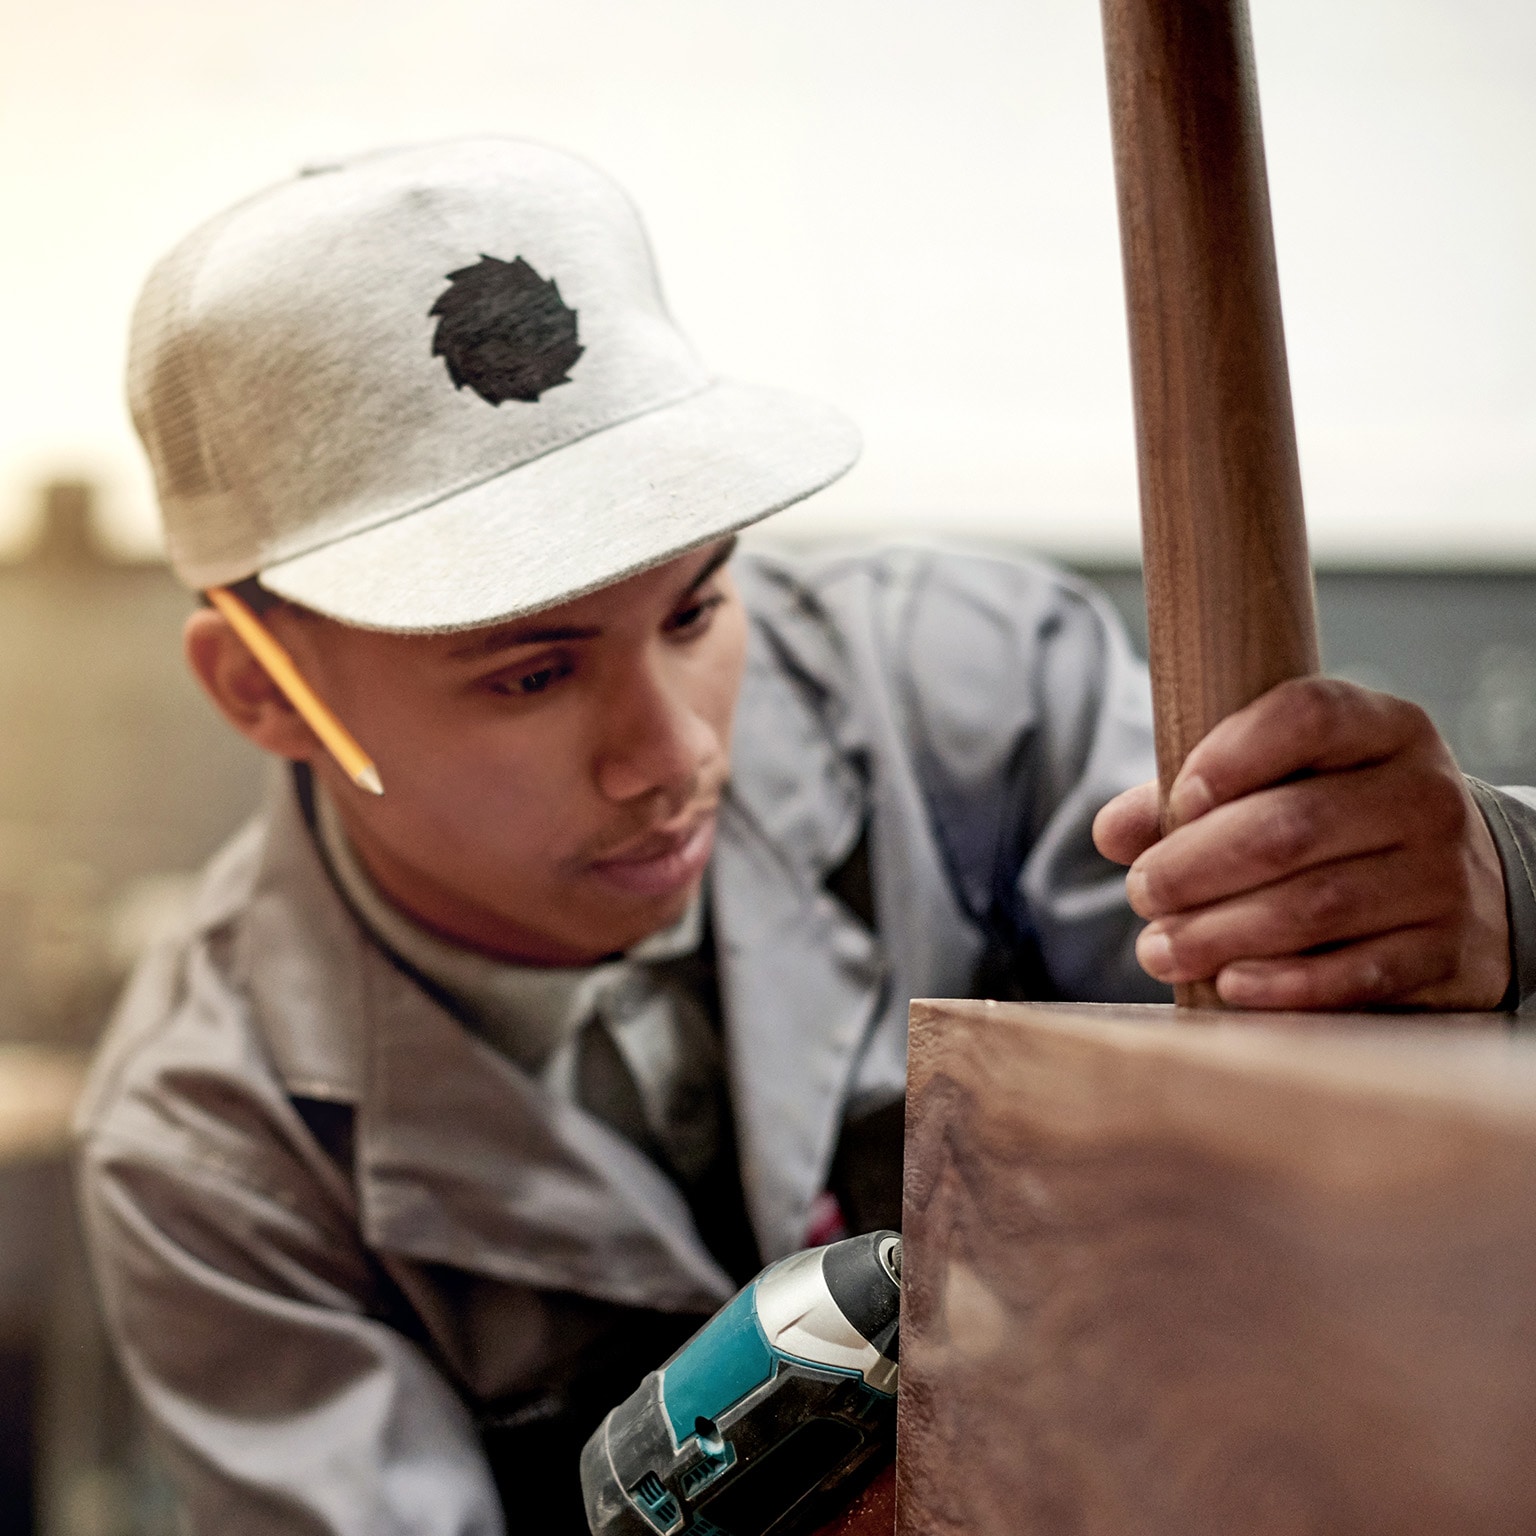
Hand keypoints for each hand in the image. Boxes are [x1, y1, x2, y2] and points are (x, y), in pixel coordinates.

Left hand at [1092, 677, 1511, 1009]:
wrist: (1462, 893)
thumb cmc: (1336, 826)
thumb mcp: (1280, 787)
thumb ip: (1190, 799)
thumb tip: (1111, 832)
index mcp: (1385, 729)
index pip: (1308, 716)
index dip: (1230, 755)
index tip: (1178, 799)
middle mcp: (1424, 795)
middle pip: (1292, 825)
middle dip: (1196, 865)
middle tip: (1142, 891)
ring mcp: (1443, 876)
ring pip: (1315, 905)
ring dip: (1220, 933)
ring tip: (1160, 948)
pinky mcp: (1445, 952)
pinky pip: (1355, 973)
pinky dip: (1282, 983)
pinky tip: (1229, 985)